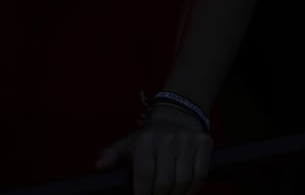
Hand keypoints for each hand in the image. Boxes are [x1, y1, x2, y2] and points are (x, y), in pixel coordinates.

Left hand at [95, 107, 213, 194]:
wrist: (177, 117)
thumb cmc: (148, 139)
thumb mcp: (128, 145)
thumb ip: (112, 156)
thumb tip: (99, 165)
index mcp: (147, 139)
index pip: (145, 175)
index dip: (143, 194)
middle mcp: (169, 137)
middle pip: (165, 182)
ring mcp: (188, 139)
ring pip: (184, 180)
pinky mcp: (204, 142)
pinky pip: (200, 174)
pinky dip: (193, 189)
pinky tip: (184, 193)